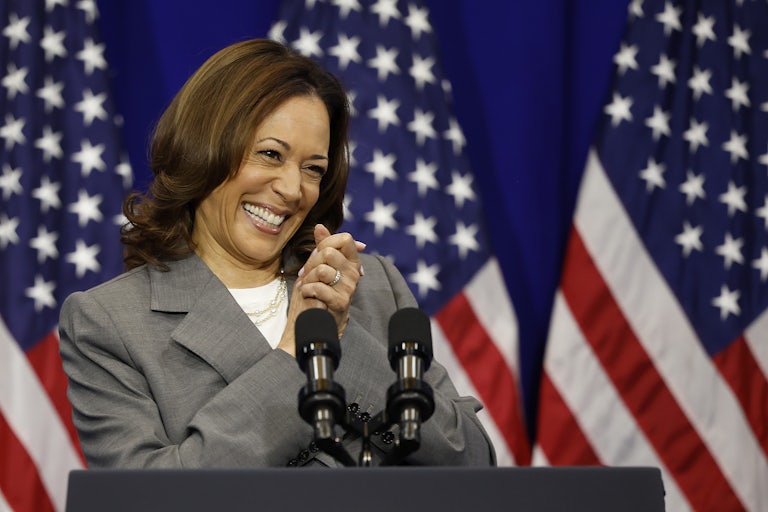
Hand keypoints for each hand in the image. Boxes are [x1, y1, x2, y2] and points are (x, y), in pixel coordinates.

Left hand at [277, 224, 364, 354]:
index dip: (326, 243)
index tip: (317, 256)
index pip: (345, 238)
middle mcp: (355, 274)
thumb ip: (322, 247)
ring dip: (307, 279)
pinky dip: (306, 291)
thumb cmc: (316, 294)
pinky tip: (308, 296)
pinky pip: (318, 287)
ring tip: (306, 287)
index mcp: (352, 263)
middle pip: (328, 252)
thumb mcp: (318, 267)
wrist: (314, 324)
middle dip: (310, 264)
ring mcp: (349, 288)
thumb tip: (319, 226)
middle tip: (306, 276)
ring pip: (322, 269)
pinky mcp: (341, 302)